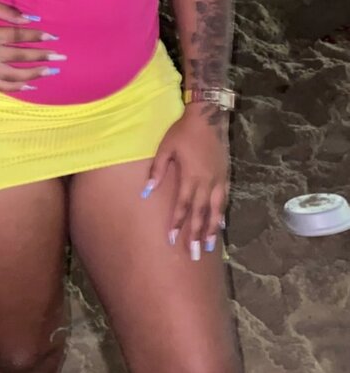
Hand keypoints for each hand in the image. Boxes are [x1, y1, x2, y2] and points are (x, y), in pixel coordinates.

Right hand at [0, 1, 64, 92]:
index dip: (36, 36)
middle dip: (41, 56)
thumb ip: (8, 12)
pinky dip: (16, 87)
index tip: (53, 37)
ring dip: (33, 74)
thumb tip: (32, 20)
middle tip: (59, 57)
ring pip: (12, 75)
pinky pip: (0, 86)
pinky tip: (31, 84)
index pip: (17, 36)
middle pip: (18, 56)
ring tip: (50, 71)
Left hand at [141, 107, 229, 259]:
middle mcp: (206, 182)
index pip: (182, 205)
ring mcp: (218, 180)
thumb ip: (157, 170)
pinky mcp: (225, 175)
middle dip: (195, 235)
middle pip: (200, 213)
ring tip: (207, 247)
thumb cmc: (182, 132)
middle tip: (193, 255)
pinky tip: (220, 225)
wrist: (208, 117)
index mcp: (190, 177)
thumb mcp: (165, 148)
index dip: (177, 223)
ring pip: (215, 210)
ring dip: (211, 229)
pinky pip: (224, 199)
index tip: (172, 240)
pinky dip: (221, 214)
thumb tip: (146, 191)